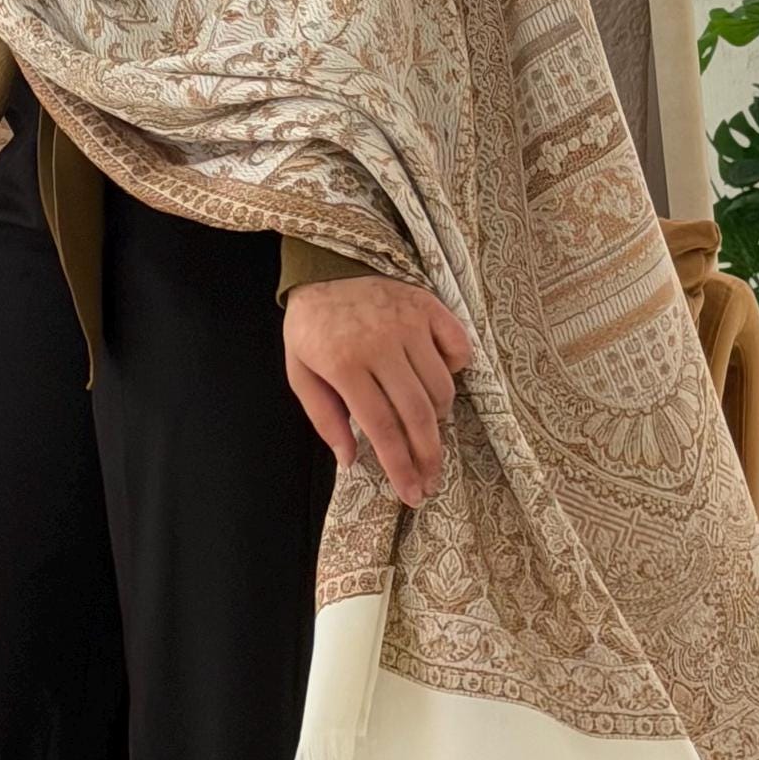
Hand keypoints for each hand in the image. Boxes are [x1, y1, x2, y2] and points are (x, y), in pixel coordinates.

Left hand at [283, 274, 471, 508]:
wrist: (325, 266)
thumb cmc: (312, 325)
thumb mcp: (300, 372)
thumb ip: (323, 417)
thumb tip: (351, 459)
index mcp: (344, 364)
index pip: (381, 427)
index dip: (400, 465)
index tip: (411, 493)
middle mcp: (380, 344)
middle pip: (418, 414)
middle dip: (429, 455)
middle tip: (432, 480)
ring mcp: (408, 323)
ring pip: (441, 387)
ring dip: (439, 417)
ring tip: (426, 428)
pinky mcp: (428, 306)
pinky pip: (457, 347)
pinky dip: (456, 369)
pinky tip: (439, 379)